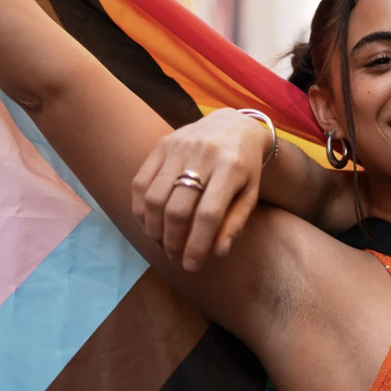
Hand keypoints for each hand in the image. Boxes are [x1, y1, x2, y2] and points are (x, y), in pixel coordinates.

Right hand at [132, 108, 272, 271]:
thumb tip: (217, 252)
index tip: (192, 265)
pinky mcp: (161, 144)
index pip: (208, 215)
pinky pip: (140, 182)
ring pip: (154, 198)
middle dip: (173, 241)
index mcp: (231, 167)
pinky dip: (140, 209)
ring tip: (162, 243)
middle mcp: (203, 154)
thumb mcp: (250, 193)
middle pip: (177, 209)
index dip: (197, 245)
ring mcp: (179, 147)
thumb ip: (235, 222)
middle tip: (175, 256)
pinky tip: (149, 224)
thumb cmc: (245, 166)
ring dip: (154, 229)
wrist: (235, 125)